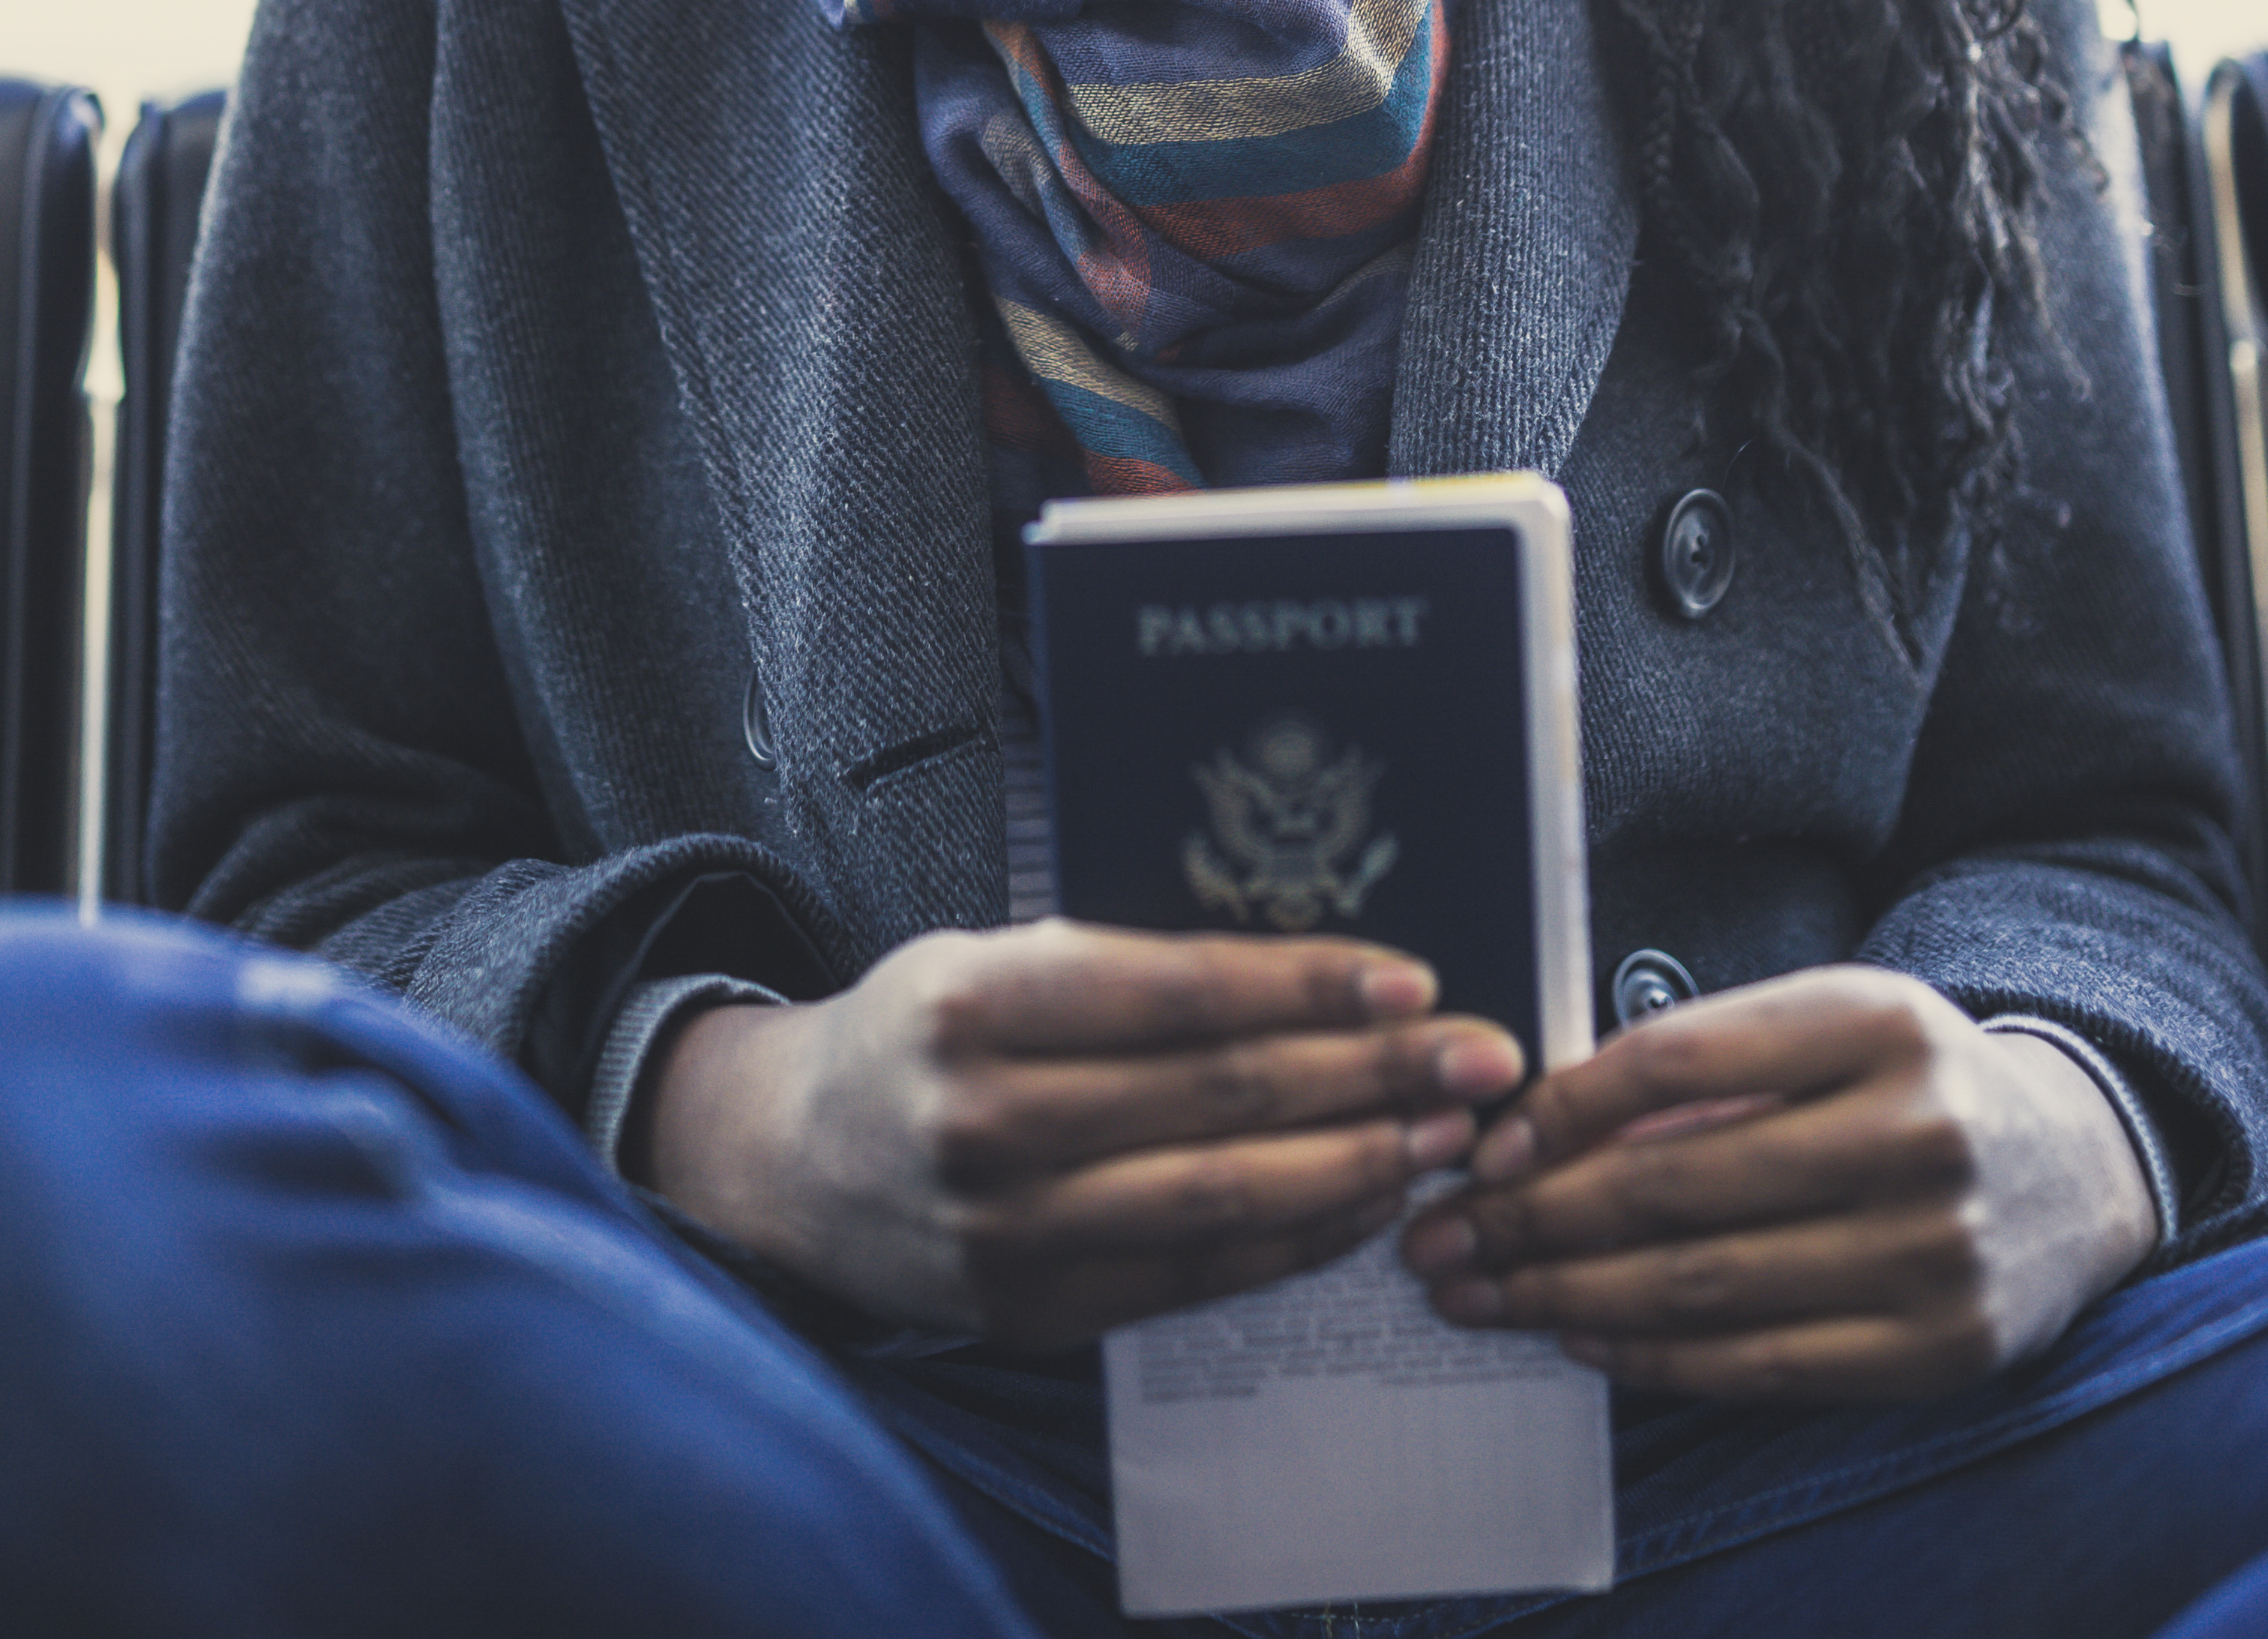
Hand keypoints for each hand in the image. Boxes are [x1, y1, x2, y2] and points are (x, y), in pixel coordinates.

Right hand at [642, 918, 1521, 1348]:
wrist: (789, 1159)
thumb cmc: (920, 1028)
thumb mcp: (992, 957)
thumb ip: (1121, 967)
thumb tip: (1307, 968)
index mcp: (974, 1002)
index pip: (1178, 992)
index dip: (1306, 988)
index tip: (1410, 982)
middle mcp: (986, 1120)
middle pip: (1219, 1096)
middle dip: (1370, 1076)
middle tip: (1478, 1056)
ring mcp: (1007, 1232)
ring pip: (1221, 1197)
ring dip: (1355, 1163)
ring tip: (1446, 1132)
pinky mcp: (1032, 1311)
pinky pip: (1192, 1276)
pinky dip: (1293, 1238)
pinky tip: (1363, 1198)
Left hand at [1399, 965, 2157, 1401]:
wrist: (2075, 1166)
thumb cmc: (1908, 1079)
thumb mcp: (1828, 1021)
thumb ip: (1705, 1059)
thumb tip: (1535, 1117)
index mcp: (1875, 1022)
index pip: (1678, 1059)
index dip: (1564, 1108)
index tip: (1480, 1143)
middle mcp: (1915, 1134)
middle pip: (1680, 1186)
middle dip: (1536, 1217)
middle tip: (1443, 1236)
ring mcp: (1936, 1253)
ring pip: (1708, 1287)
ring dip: (1570, 1294)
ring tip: (1486, 1294)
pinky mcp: (1941, 1351)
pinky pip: (1766, 1365)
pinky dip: (1658, 1356)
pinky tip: (1583, 1335)